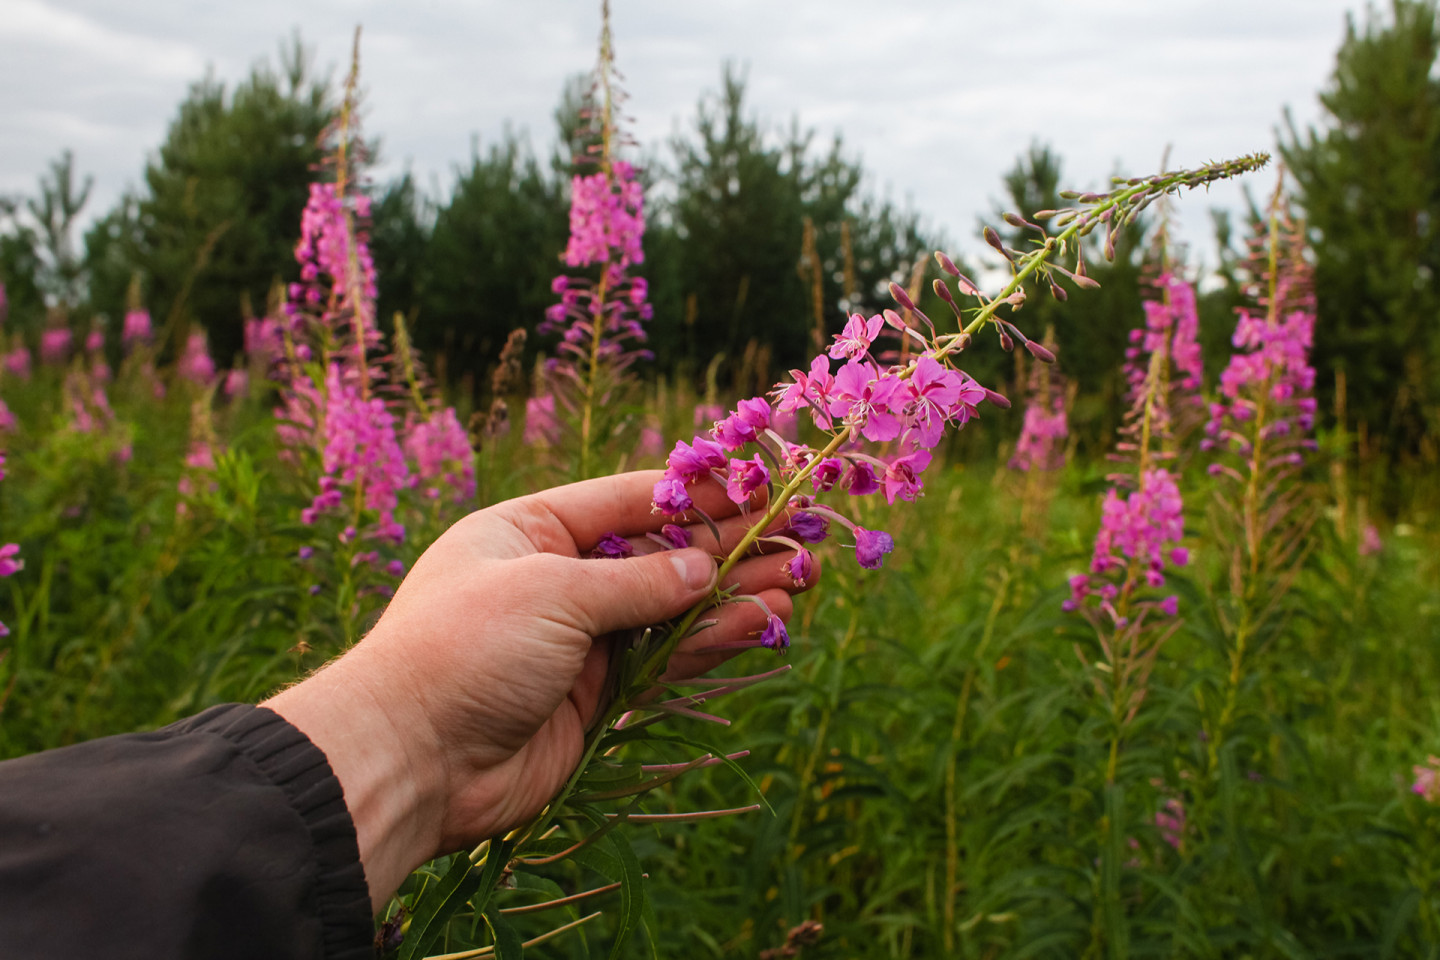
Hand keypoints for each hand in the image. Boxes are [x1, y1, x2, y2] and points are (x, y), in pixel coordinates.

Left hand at [265, 470, 814, 910]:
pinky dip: (711, 643)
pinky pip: (665, 660)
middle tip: (800, 537)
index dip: (694, 493)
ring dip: (733, 595)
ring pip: (671, 609)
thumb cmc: (464, 649)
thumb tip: (706, 566)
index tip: (759, 486)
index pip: (626, 499)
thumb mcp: (552, 593)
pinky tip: (760, 623)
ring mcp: (577, 640)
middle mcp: (556, 578)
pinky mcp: (594, 697)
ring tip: (800, 580)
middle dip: (728, 545)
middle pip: (658, 553)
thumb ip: (639, 582)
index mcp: (528, 529)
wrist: (409, 761)